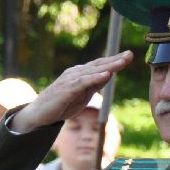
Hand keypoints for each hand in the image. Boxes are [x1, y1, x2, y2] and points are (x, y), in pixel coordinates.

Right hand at [11, 53, 132, 133]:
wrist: (40, 115)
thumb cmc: (61, 104)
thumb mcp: (82, 95)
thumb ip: (94, 85)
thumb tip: (108, 76)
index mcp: (80, 74)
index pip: (100, 65)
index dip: (114, 60)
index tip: (129, 55)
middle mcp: (75, 73)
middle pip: (98, 65)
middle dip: (115, 60)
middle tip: (130, 54)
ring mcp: (70, 80)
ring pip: (93, 71)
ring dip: (109, 66)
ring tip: (122, 62)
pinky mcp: (66, 89)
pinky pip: (83, 82)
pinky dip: (95, 78)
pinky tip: (105, 75)